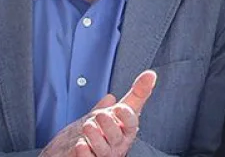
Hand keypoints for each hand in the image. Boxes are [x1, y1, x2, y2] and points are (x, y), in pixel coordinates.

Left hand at [41, 70, 158, 156]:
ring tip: (88, 126)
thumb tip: (150, 75)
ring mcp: (101, 153)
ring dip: (96, 137)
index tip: (120, 108)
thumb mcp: (117, 109)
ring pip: (103, 149)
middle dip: (110, 126)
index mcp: (124, 131)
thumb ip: (134, 95)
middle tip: (101, 115)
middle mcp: (115, 144)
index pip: (131, 125)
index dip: (127, 117)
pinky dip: (85, 153)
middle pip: (116, 137)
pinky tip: (80, 144)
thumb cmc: (100, 128)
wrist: (74, 144)